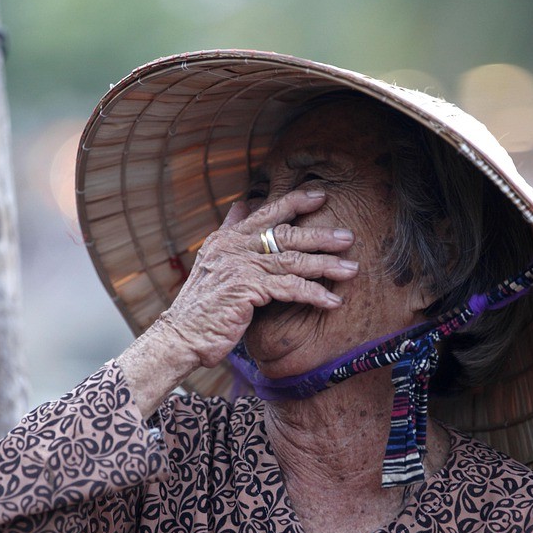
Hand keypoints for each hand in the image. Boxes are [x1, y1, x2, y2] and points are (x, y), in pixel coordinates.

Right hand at [160, 189, 357, 367]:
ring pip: (292, 260)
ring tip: (351, 270)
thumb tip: (241, 204)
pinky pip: (289, 288)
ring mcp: (240, 267)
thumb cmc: (202, 306)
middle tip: (349, 237)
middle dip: (321, 235)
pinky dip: (313, 294)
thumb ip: (229, 231)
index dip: (295, 201)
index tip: (320, 196)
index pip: (266, 212)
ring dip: (326, 265)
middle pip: (286, 234)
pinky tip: (333, 301)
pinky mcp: (246, 290)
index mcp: (227, 238)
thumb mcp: (213, 261)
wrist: (181, 337)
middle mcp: (234, 247)